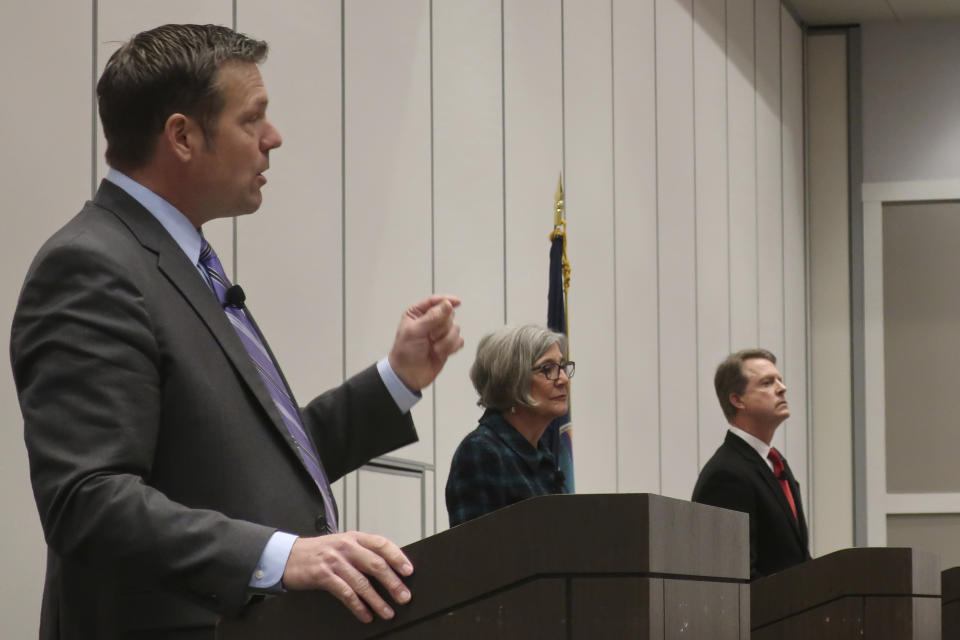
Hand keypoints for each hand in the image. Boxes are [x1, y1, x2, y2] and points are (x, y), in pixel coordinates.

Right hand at [282, 532, 413, 622]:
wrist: (288, 556)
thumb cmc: (319, 552)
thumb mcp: (343, 545)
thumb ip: (363, 552)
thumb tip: (389, 568)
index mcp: (355, 537)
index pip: (382, 544)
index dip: (398, 557)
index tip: (409, 571)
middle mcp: (346, 546)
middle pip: (376, 565)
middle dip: (393, 583)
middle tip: (404, 596)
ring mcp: (335, 561)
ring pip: (362, 583)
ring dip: (377, 600)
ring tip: (387, 612)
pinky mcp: (323, 576)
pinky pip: (345, 593)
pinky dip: (358, 606)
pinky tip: (366, 614)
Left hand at [388, 295, 463, 390]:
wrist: (408, 375)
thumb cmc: (405, 352)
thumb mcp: (415, 331)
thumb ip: (432, 317)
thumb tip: (448, 304)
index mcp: (418, 313)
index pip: (436, 301)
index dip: (447, 301)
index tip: (457, 302)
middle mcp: (430, 321)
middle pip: (448, 315)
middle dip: (442, 328)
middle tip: (430, 337)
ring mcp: (440, 333)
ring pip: (455, 328)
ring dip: (446, 341)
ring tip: (434, 349)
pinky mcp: (448, 345)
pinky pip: (459, 340)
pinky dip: (451, 347)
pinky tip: (441, 353)